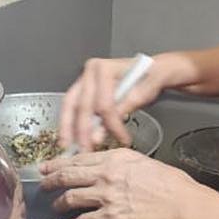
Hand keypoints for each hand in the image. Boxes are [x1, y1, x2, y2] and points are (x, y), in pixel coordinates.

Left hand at [40, 149, 200, 218]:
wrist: (181, 205)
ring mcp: (106, 195)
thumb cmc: (171, 185)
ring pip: (71, 198)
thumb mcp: (144, 162)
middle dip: (51, 180)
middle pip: (68, 175)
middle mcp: (107, 174)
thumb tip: (110, 169)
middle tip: (43, 184)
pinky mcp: (110, 217)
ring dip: (59, 204)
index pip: (80, 158)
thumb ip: (122, 164)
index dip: (60, 163)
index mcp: (116, 157)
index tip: (49, 166)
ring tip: (55, 207)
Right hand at [59, 53, 190, 150]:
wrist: (150, 71)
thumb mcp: (140, 94)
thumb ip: (120, 112)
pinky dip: (70, 123)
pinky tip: (71, 138)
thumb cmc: (147, 78)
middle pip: (81, 104)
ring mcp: (84, 79)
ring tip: (69, 147)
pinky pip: (72, 107)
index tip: (121, 139)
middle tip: (85, 149)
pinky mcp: (83, 89)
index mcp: (105, 69)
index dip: (111, 125)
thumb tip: (98, 133)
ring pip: (70, 105)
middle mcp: (90, 71)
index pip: (104, 103)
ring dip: (68, 128)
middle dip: (82, 131)